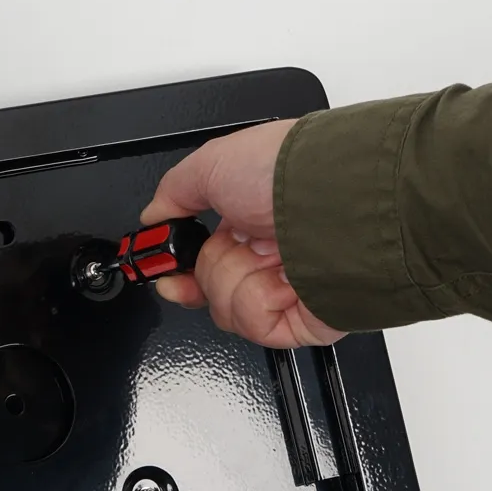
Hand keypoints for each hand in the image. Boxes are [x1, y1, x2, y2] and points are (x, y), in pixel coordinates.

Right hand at [140, 120, 344, 348]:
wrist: (338, 203)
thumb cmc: (289, 173)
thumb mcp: (212, 163)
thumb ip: (173, 192)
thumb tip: (153, 215)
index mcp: (251, 220)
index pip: (204, 263)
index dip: (181, 273)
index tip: (166, 276)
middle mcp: (270, 255)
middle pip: (210, 288)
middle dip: (212, 270)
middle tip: (234, 246)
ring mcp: (288, 289)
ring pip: (227, 309)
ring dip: (236, 280)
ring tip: (267, 256)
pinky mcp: (303, 320)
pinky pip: (254, 327)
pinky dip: (259, 303)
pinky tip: (282, 281)